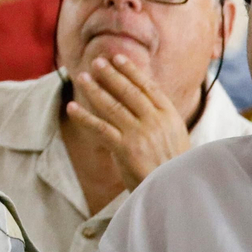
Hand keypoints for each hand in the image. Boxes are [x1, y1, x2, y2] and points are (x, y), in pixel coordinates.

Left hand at [67, 53, 190, 191]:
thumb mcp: (176, 139)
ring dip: (94, 89)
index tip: (118, 58)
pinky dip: (84, 116)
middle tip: (96, 61)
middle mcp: (156, 121)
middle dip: (110, 74)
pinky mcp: (126, 149)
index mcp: (170, 117)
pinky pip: (100, 128)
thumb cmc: (175, 169)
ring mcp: (140, 134)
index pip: (148, 87)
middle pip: (128, 91)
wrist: (179, 193)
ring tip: (81, 77)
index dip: (131, 71)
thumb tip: (142, 104)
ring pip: (112, 105)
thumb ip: (160, 121)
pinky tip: (72, 107)